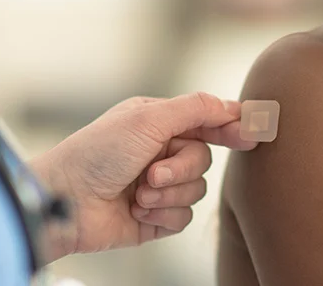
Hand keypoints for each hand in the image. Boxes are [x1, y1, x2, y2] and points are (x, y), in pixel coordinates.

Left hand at [29, 92, 256, 260]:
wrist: (67, 201)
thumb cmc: (97, 153)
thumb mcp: (147, 118)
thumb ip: (195, 109)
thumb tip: (233, 105)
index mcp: (157, 122)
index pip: (206, 120)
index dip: (231, 126)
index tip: (254, 133)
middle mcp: (159, 152)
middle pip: (203, 159)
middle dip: (180, 168)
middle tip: (152, 172)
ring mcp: (157, 186)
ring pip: (196, 190)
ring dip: (167, 193)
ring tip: (138, 193)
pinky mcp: (155, 217)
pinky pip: (184, 217)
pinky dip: (163, 214)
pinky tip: (138, 211)